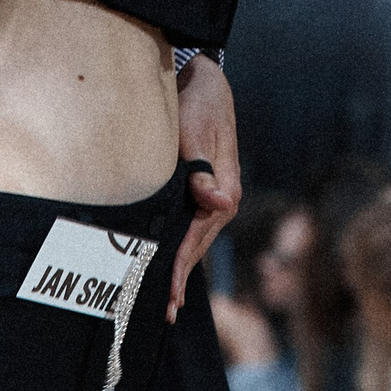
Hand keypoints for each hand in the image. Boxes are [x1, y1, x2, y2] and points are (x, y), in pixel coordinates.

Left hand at [170, 54, 239, 322]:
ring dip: (180, 266)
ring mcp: (213, 193)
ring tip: (167, 298)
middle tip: (165, 312)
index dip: (182, 265)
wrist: (204, 79)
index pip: (198, 236)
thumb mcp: (199, 132)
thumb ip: (204, 169)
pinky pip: (190, 223)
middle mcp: (222, 196)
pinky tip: (169, 259)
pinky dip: (179, 245)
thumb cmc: (199, 104)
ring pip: (195, 237)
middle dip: (181, 276)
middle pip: (198, 244)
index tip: (169, 292)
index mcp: (226, 188)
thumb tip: (217, 202)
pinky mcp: (201, 186)